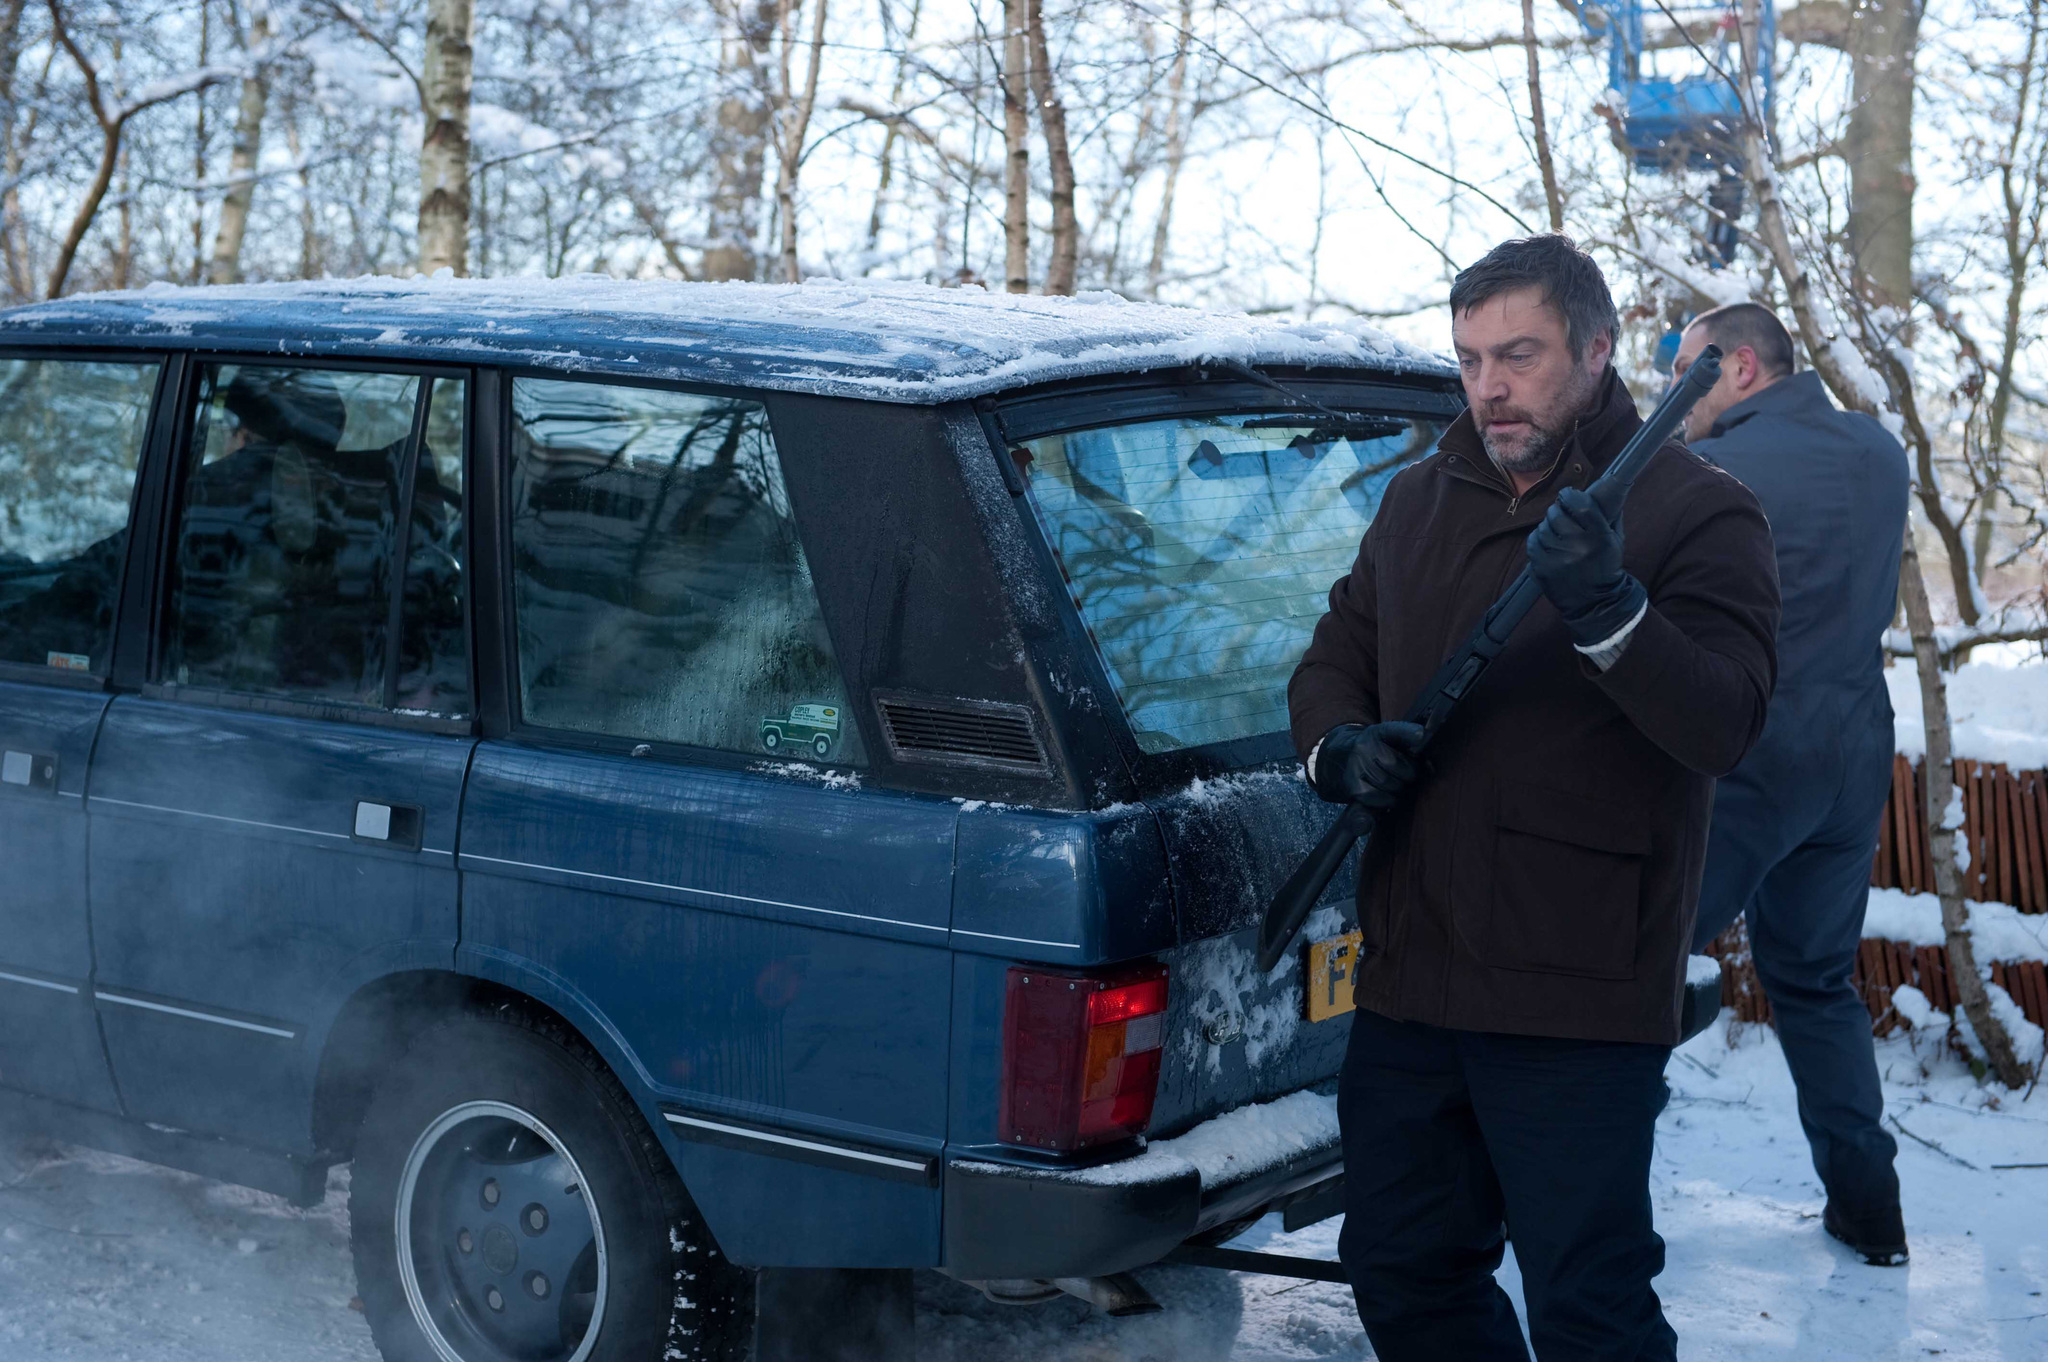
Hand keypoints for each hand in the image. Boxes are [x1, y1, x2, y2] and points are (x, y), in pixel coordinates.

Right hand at [1313, 721, 1426, 808]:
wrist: (1337, 759)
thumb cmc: (1372, 752)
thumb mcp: (1386, 741)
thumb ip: (1408, 748)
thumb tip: (1431, 768)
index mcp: (1376, 732)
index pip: (1395, 730)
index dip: (1409, 733)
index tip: (1422, 735)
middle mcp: (1364, 747)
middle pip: (1401, 767)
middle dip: (1410, 775)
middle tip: (1407, 776)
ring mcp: (1356, 767)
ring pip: (1393, 785)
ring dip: (1400, 789)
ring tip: (1397, 785)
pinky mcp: (1353, 786)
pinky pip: (1381, 799)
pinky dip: (1388, 801)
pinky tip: (1387, 795)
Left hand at [1525, 486, 1647, 647]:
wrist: (1595, 602)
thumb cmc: (1605, 567)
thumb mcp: (1614, 540)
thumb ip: (1607, 514)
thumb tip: (1597, 490)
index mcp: (1599, 537)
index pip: (1579, 504)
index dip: (1570, 495)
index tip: (1567, 495)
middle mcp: (1577, 547)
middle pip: (1556, 513)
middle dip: (1558, 511)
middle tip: (1563, 516)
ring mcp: (1557, 558)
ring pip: (1543, 527)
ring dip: (1548, 527)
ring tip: (1558, 535)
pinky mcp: (1541, 568)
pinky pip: (1533, 541)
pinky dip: (1538, 539)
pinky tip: (1548, 544)